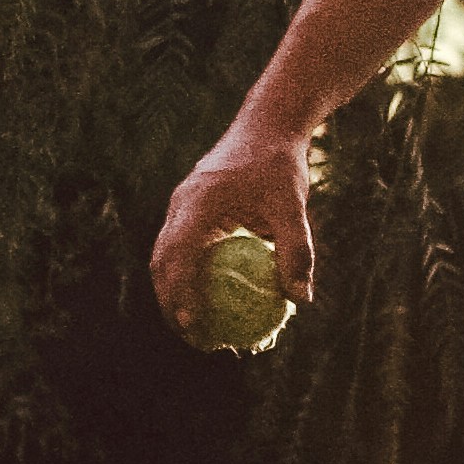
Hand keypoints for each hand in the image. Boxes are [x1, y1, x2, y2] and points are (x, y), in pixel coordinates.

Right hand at [150, 133, 315, 340]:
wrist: (267, 124)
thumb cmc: (280, 164)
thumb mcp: (293, 205)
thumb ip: (296, 250)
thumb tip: (300, 300)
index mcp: (197, 202)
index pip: (179, 256)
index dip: (180, 293)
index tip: (193, 326)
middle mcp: (181, 206)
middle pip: (162, 262)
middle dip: (170, 303)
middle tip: (194, 339)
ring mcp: (181, 207)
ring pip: (167, 257)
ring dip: (175, 292)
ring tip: (197, 330)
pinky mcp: (190, 211)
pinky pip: (184, 249)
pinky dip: (189, 275)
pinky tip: (211, 302)